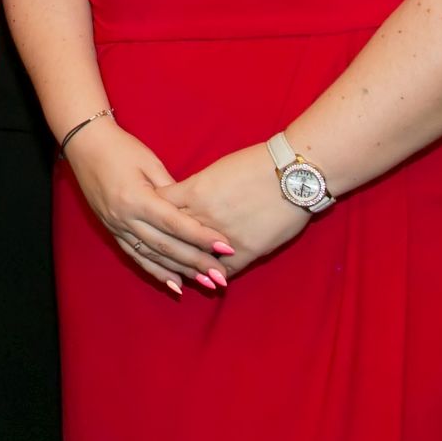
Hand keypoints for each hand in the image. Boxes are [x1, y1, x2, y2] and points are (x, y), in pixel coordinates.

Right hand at [62, 119, 231, 293]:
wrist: (85, 145)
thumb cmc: (122, 148)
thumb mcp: (150, 163)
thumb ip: (172, 190)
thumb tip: (194, 214)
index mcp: (136, 198)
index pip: (175, 223)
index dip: (202, 237)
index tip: (226, 247)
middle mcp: (125, 217)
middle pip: (166, 245)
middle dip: (196, 262)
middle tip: (222, 276)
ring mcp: (116, 227)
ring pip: (152, 256)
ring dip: (180, 272)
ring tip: (206, 283)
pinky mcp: (112, 231)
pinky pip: (136, 256)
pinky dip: (156, 272)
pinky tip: (175, 285)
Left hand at [159, 144, 309, 274]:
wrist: (292, 174)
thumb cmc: (256, 164)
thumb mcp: (217, 169)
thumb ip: (197, 187)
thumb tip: (186, 197)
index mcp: (194, 191)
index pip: (161, 206)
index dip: (153, 213)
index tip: (148, 218)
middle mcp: (203, 216)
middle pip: (172, 236)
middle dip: (162, 242)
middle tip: (156, 249)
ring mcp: (224, 237)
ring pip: (195, 257)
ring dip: (187, 264)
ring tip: (181, 269)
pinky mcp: (246, 251)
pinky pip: (223, 269)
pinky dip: (215, 273)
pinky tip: (211, 276)